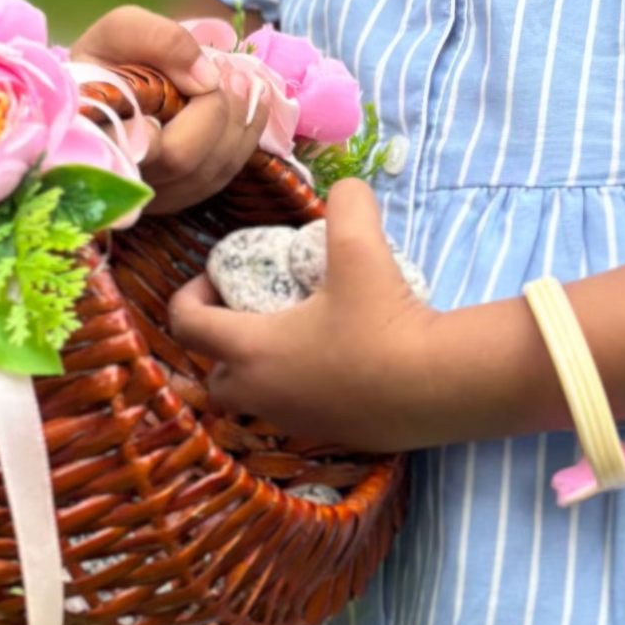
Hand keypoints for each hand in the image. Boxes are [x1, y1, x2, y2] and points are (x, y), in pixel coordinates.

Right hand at [71, 5, 270, 214]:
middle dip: (216, 110)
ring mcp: (153, 191)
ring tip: (243, 79)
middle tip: (226, 69)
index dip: (160, 128)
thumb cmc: (110, 56)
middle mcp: (123, 175)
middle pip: (181, 158)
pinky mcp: (182, 193)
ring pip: (209, 171)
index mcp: (96, 134)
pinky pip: (223, 174)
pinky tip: (256, 100)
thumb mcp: (122, 29)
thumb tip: (207, 77)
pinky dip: (248, 135)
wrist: (113, 79)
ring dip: (238, 121)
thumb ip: (158, 40)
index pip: (128, 149)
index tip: (187, 87)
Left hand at [167, 177, 441, 451]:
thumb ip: (347, 204)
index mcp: (253, 350)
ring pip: (258, 398)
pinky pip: (299, 411)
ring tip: (301, 330)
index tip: (215, 277)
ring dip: (264, 368)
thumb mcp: (361, 249)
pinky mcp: (333, 435)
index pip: (188, 327)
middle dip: (222, 345)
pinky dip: (304, 386)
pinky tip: (342, 357)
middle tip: (253, 311)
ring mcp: (297, 421)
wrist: (436, 387)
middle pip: (216, 378)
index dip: (188, 296)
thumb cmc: (382, 323)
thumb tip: (346, 188)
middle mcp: (264, 394)